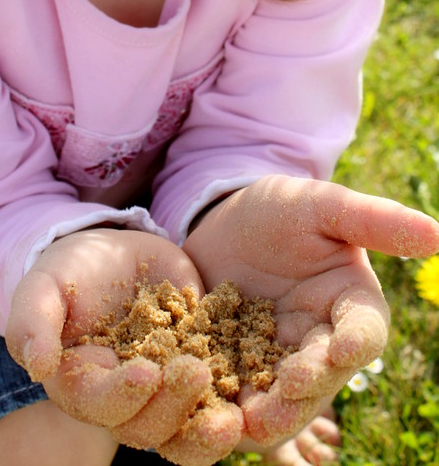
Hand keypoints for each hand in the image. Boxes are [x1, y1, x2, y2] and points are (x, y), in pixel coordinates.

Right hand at [6, 228, 243, 459]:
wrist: (115, 255)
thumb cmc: (69, 273)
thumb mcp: (44, 286)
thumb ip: (31, 321)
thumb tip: (36, 364)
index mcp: (84, 387)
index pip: (101, 405)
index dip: (122, 395)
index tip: (145, 371)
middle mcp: (126, 403)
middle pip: (149, 427)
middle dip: (173, 407)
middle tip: (196, 371)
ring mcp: (167, 393)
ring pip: (188, 431)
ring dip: (209, 431)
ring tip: (234, 419)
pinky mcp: (203, 370)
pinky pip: (223, 399)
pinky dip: (241, 402)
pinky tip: (260, 389)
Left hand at [183, 175, 438, 446]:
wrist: (221, 221)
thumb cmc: (281, 209)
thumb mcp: (321, 205)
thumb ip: (373, 220)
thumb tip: (436, 234)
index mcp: (351, 305)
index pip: (363, 330)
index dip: (355, 341)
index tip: (342, 349)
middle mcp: (320, 342)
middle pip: (323, 375)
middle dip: (308, 387)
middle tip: (289, 391)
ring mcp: (277, 360)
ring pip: (282, 398)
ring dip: (270, 413)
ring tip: (251, 422)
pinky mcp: (236, 370)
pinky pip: (235, 394)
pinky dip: (226, 407)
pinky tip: (210, 414)